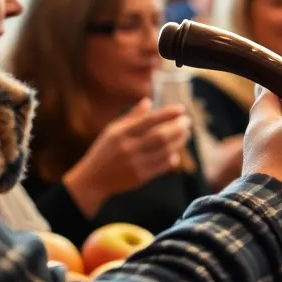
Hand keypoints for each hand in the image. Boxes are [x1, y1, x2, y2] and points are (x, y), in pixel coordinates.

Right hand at [63, 99, 191, 216]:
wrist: (93, 179)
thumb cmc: (105, 151)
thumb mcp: (112, 130)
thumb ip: (132, 117)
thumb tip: (149, 102)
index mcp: (121, 133)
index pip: (149, 120)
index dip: (167, 113)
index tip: (181, 109)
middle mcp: (128, 148)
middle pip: (160, 136)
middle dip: (178, 127)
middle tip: (188, 121)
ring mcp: (135, 164)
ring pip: (165, 150)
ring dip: (179, 141)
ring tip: (186, 134)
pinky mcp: (140, 177)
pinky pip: (162, 166)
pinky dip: (172, 158)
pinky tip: (176, 152)